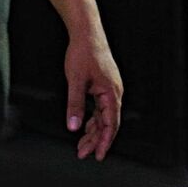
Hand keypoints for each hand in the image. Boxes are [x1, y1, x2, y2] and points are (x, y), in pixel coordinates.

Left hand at [63, 30, 122, 160]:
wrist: (87, 31)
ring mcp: (109, 88)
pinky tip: (85, 125)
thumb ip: (75, 105)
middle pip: (107, 123)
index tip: (97, 155)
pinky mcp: (103, 85)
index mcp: (111, 91)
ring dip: (93, 131)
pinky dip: (93, 119)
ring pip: (103, 116)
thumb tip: (73, 126)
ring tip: (82, 144)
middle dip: (95, 140)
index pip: (110, 124)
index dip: (104, 142)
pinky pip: (101, 108)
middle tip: (83, 153)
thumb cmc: (83, 51)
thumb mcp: (75, 80)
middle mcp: (113, 91)